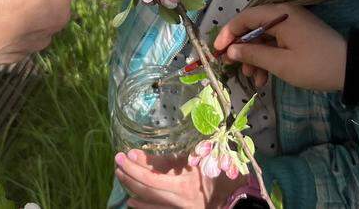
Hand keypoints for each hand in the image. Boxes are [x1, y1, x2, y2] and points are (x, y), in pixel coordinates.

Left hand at [115, 149, 244, 207]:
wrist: (241, 203)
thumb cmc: (226, 179)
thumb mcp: (202, 162)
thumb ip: (173, 160)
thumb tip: (144, 155)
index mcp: (182, 188)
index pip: (150, 179)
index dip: (133, 168)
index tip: (121, 156)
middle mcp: (177, 203)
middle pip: (145, 192)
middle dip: (128, 177)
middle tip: (118, 163)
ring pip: (148, 204)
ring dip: (132, 190)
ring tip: (122, 177)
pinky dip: (143, 206)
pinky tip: (134, 202)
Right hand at [215, 4, 345, 91]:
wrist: (350, 69)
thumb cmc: (315, 65)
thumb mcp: (281, 63)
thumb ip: (253, 54)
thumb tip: (230, 50)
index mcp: (280, 14)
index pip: (245, 17)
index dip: (228, 33)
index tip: (217, 51)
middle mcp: (285, 14)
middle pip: (253, 27)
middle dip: (242, 49)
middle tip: (232, 68)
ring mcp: (293, 25)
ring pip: (264, 38)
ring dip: (255, 58)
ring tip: (254, 80)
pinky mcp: (299, 35)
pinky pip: (276, 43)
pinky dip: (268, 59)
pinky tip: (265, 78)